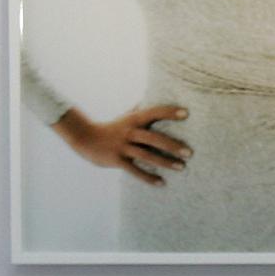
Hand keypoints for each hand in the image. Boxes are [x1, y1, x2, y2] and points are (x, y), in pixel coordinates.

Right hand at [52, 106, 191, 186]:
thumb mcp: (126, 116)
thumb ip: (141, 108)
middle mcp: (130, 132)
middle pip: (154, 138)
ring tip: (182, 167)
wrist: (84, 138)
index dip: (169, 112)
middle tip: (190, 152)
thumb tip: (153, 92)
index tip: (186, 113)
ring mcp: (123, 147)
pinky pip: (135, 171)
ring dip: (165, 162)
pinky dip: (148, 178)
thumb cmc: (112, 126)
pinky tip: (162, 183)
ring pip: (147, 156)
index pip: (154, 113)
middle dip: (173, 145)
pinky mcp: (117, 161)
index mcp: (134, 119)